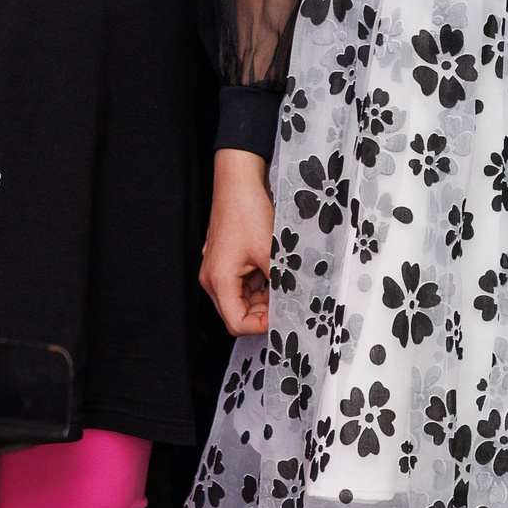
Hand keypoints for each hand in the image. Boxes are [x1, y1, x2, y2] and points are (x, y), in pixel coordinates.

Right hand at [200, 149, 273, 335]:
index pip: (236, 322)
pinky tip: (277, 272)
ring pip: (242, 299)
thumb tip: (294, 301)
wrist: (239, 182)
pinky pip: (242, 283)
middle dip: (264, 311)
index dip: (260, 325)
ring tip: (286, 284)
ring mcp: (217, 269)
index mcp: (218, 281)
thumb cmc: (247, 212)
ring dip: (264, 297)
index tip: (283, 316)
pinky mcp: (226, 261)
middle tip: (289, 302)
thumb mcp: (270, 251)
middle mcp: (213, 279)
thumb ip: (280, 281)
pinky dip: (260, 284)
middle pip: (238, 313)